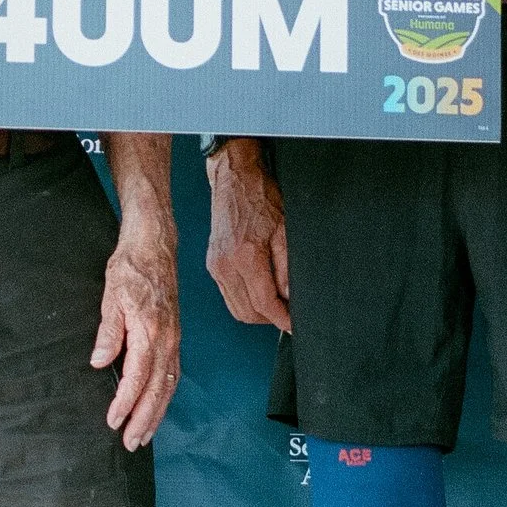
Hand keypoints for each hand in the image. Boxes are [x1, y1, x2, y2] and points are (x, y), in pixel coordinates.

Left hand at [93, 222, 180, 450]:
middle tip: (131, 442)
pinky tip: (157, 405)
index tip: (114, 420)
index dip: (125, 402)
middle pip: (158, 389)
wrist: (154, 244)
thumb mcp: (112, 296)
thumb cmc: (132, 267)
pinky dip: (165, 395)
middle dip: (145, 419)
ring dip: (157, 412)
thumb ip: (108, 332)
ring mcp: (174, 339)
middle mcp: (167, 340)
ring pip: (169, 385)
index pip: (137, 376)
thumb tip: (99, 362)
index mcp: (150, 331)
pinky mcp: (174, 337)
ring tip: (144, 434)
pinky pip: (173, 373)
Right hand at [205, 140, 289, 330]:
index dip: (281, 319)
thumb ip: (287, 268)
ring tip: (276, 304)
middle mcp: (225, 265)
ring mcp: (215, 266)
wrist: (235, 181)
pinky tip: (260, 291)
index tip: (293, 325)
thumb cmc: (261, 199)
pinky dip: (245, 301)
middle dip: (270, 318)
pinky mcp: (212, 265)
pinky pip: (229, 296)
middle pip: (248, 313)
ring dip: (257, 313)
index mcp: (244, 257)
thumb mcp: (285, 231)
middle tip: (288, 313)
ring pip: (236, 309)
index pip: (264, 303)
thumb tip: (290, 297)